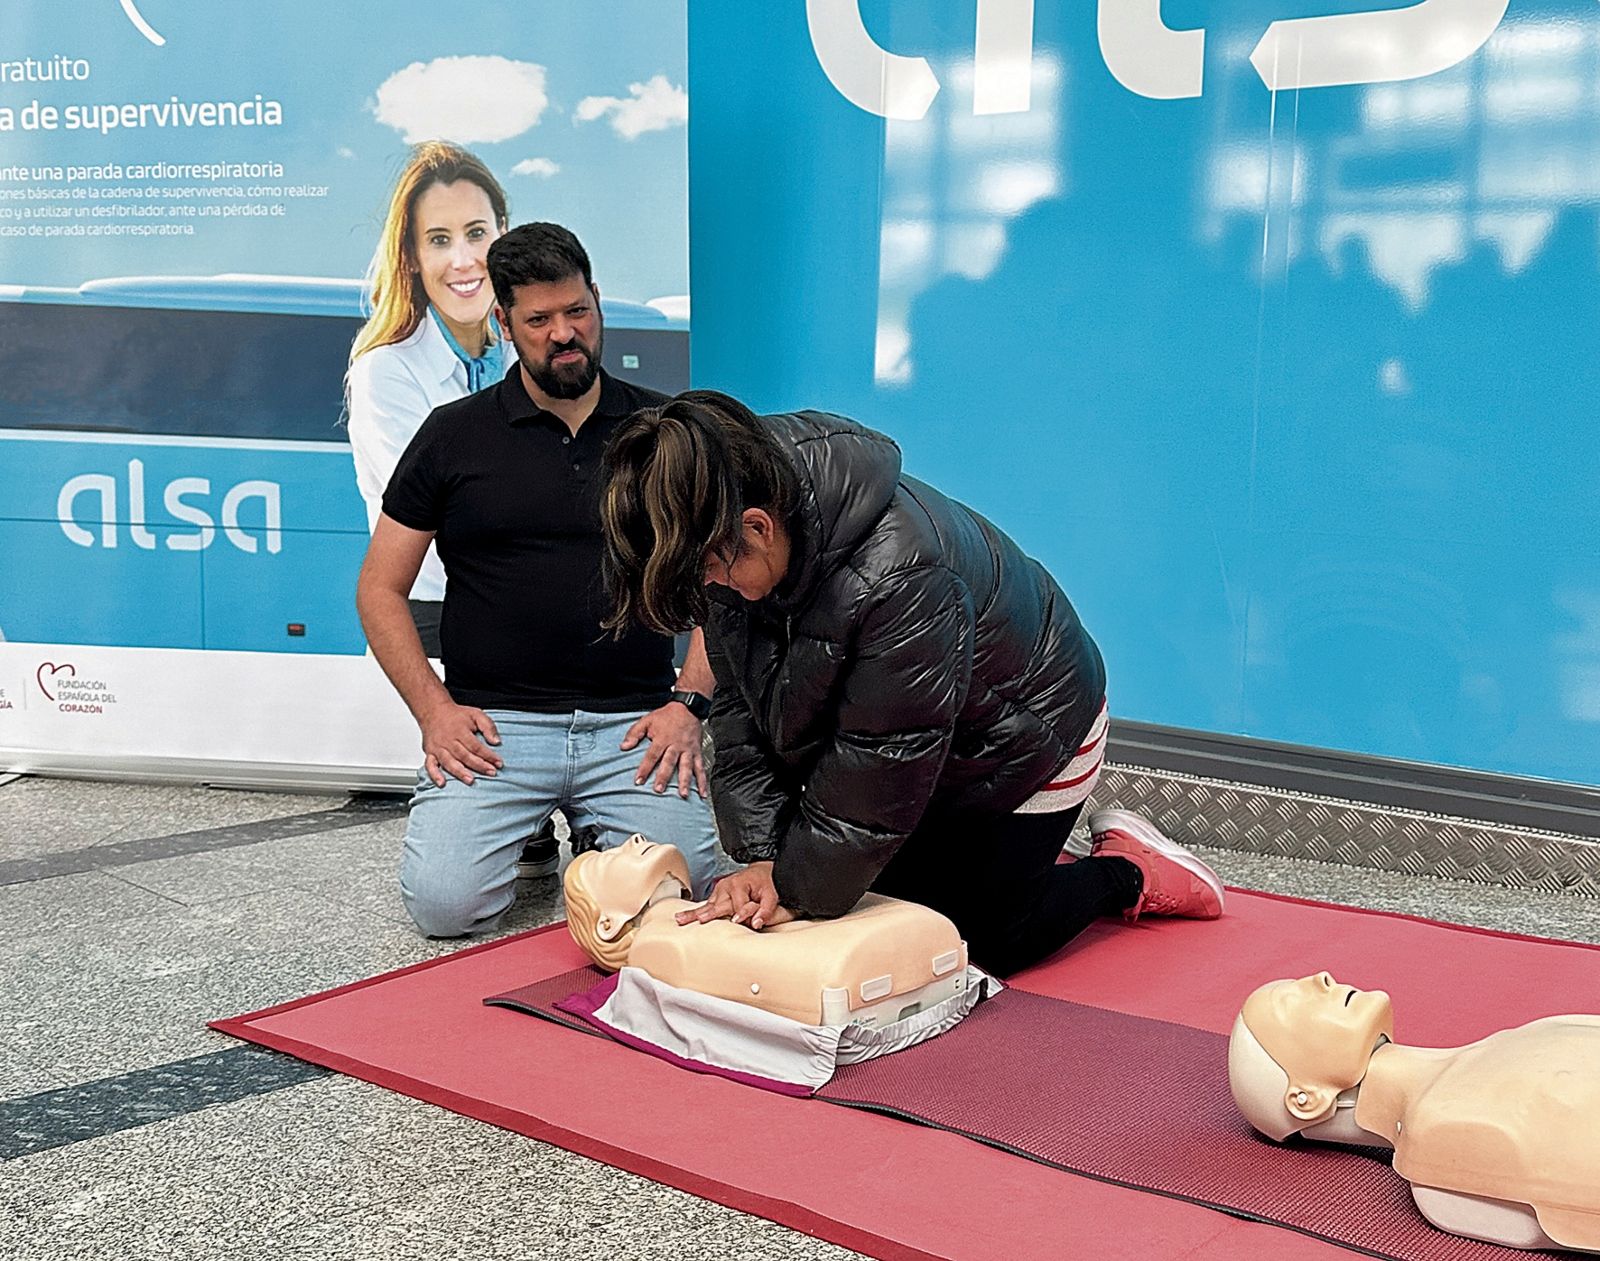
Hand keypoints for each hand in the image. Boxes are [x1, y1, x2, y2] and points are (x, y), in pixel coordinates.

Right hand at [419, 702, 502, 786]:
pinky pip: (430, 765)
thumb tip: (496, 741)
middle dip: (479, 766)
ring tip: (470, 780)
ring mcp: (438, 748)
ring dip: (460, 772)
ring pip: (449, 762)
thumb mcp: (476, 714)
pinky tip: (442, 783)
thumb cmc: (456, 715)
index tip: (498, 763)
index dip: (488, 755)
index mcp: (460, 731)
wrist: (433, 711)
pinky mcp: (429, 753)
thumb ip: (488, 726)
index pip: (476, 746)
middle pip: (464, 755)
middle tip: (491, 773)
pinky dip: (434, 775)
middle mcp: (448, 740)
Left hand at [621, 702, 707, 797]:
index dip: (645, 768)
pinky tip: (702, 793)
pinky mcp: (697, 752)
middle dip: (664, 777)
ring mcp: (688, 750)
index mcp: (662, 739)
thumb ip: (634, 733)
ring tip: (683, 794)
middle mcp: (676, 745)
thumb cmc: (666, 716)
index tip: (638, 781)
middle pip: (669, 763)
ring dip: (685, 781)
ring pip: (687, 767)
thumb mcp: (647, 720)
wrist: (688, 707)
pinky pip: (701, 768)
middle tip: (659, 790)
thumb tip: (624, 747)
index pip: (652, 756)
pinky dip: (703, 781)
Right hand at [676, 861, 794, 930]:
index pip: (738, 908)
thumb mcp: (771, 895)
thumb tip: (756, 923)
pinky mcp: (716, 895)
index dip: (745, 917)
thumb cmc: (766, 883)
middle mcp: (726, 887)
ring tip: (680, 919)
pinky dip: (695, 911)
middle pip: (716, 906)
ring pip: (707, 905)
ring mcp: (719, 890)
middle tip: (698, 920)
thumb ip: (766, 910)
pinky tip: (683, 917)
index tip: (751, 922)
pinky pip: (707, 905)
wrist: (761, 871)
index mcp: (738, 885)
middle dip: (707, 914)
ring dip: (694, 913)